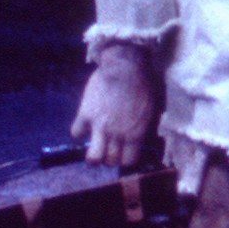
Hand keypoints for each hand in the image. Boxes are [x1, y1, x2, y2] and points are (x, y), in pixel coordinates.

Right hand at [74, 47, 159, 168]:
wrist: (125, 66)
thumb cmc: (144, 84)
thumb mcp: (152, 109)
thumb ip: (145, 127)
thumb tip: (143, 139)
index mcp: (136, 134)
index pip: (129, 161)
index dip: (126, 159)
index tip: (124, 153)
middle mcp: (118, 134)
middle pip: (111, 161)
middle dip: (110, 158)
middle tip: (110, 148)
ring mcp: (100, 126)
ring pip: (93, 157)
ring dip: (94, 155)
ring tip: (96, 146)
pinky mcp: (85, 115)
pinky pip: (76, 133)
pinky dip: (79, 131)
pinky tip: (84, 125)